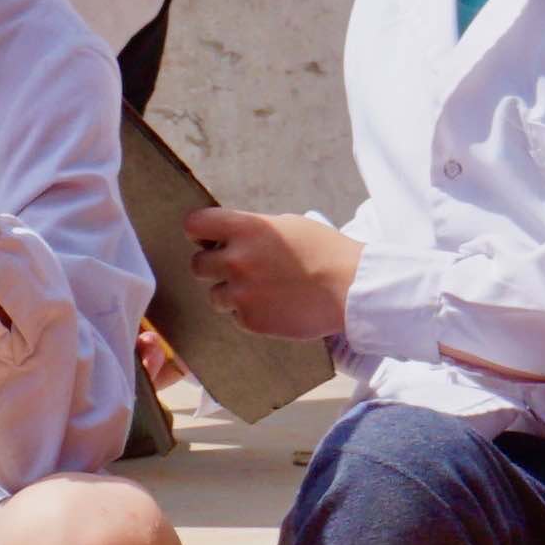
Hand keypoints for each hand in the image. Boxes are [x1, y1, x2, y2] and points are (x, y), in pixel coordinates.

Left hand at [182, 205, 358, 343]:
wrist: (350, 288)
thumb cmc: (324, 251)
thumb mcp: (287, 225)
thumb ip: (252, 229)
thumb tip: (226, 236)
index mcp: (246, 229)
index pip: (194, 224)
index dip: (197, 232)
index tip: (206, 239)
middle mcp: (237, 260)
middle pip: (197, 265)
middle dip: (214, 267)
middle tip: (238, 269)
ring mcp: (241, 293)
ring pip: (214, 295)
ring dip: (231, 293)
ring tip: (262, 290)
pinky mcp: (250, 320)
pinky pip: (235, 316)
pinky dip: (249, 313)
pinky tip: (274, 306)